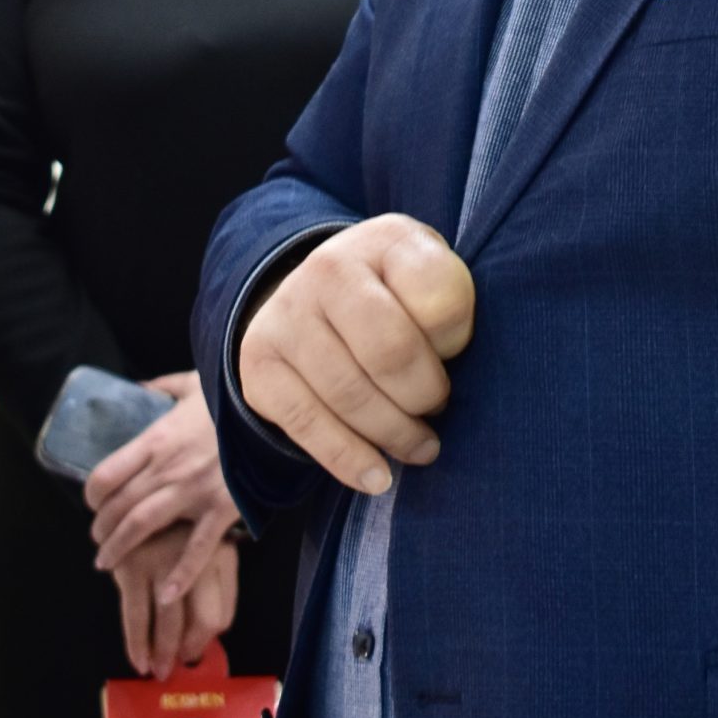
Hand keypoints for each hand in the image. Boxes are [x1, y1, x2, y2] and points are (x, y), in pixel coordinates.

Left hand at [85, 371, 239, 606]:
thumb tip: (140, 388)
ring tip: (109, 563)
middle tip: (99, 540)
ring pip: (141, 527)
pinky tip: (165, 594)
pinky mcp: (221, 509)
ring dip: (119, 549)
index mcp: (156, 439)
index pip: (104, 476)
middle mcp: (167, 468)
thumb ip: (162, 387)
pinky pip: (196, 548)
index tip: (94, 504)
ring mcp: (193, 491)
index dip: (92, 496)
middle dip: (101, 529)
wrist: (273, 409)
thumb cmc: (233, 395)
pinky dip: (179, 575)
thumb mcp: (192, 384)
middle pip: (118, 507)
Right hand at [112, 522, 238, 679]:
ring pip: (168, 622)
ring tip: (157, 671)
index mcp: (221, 555)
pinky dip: (136, 644)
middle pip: (202, 620)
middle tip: (175, 668)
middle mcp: (197, 558)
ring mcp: (163, 562)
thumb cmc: (176, 532)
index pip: (222, 613)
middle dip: (188, 651)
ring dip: (162, 654)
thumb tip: (204, 640)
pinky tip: (138, 660)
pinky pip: (135, 617)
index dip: (208, 640)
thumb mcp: (206, 550)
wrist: (135, 499)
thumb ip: (212, 588)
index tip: (194, 652)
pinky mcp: (132, 566)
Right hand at [240, 214, 474, 495]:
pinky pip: (308, 424)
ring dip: (395, 434)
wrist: (317, 294)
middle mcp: (329, 268)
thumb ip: (450, 309)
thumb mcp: (434, 278)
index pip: (439, 294)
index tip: (457, 353)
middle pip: (392, 351)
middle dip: (426, 394)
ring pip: (351, 394)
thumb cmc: (398, 295)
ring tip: (421, 448)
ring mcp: (287, 315)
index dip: (458, 338)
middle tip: (438, 408)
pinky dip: (349, 460)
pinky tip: (378, 478)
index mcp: (387, 240)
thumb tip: (446, 376)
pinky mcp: (259, 365)